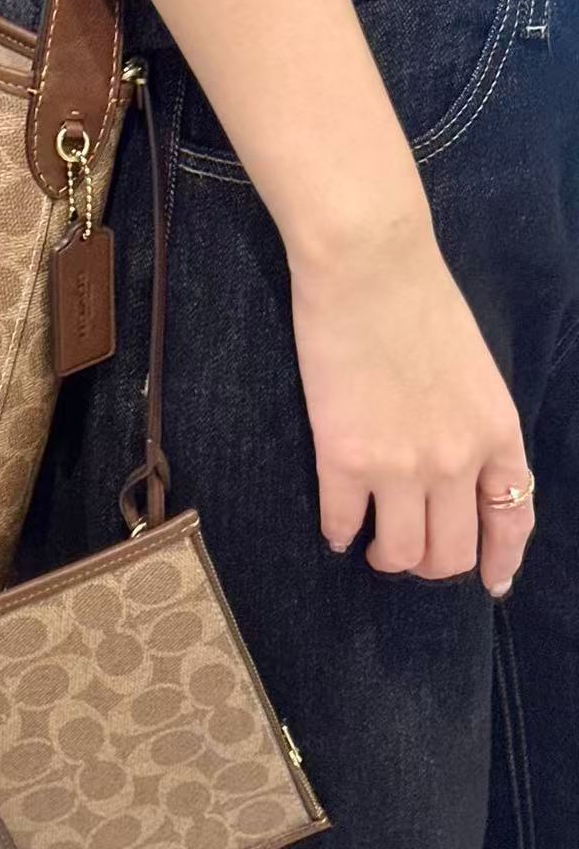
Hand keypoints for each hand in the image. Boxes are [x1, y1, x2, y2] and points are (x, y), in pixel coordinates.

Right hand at [289, 210, 533, 593]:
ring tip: (370, 543)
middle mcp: (457, 461)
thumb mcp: (474, 369)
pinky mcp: (344, 458)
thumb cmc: (419, 299)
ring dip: (386, 557)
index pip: (512, 520)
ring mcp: (401, 465)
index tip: (489, 582)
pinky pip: (341, 523)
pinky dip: (338, 532)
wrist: (369, 266)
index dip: (499, 561)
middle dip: (431, 564)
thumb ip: (472, 422)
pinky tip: (335, 525)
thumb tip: (455, 464)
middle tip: (407, 550)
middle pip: (453, 553)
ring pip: (400, 554)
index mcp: (497, 433)